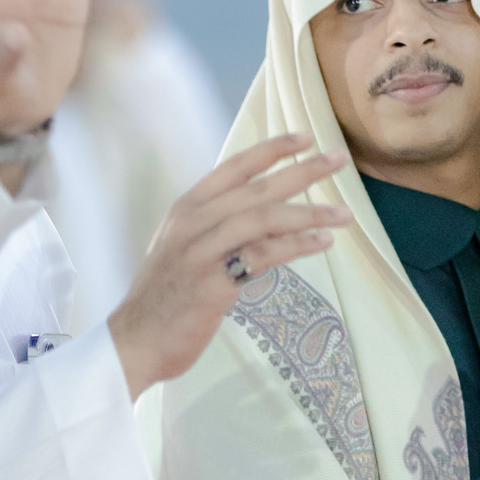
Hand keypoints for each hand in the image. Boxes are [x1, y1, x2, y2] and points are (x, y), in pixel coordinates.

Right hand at [107, 135, 350, 398]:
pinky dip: (296, 245)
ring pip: (264, 218)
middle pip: (257, 188)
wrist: (135, 341)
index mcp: (185, 209)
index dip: (271, 149)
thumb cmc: (163, 299)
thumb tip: (256, 212)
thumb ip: (211, 227)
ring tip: (344, 213)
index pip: (233, 167)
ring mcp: (201, 251)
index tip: (304, 138)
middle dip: (303, 171)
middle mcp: (193, 223)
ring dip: (309, 212)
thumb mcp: (181, 249)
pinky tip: (321, 242)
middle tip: (338, 159)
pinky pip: (263, 255)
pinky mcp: (213, 282)